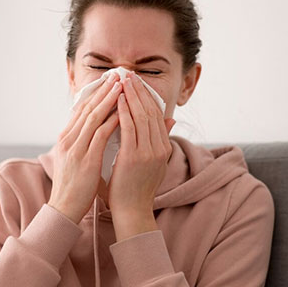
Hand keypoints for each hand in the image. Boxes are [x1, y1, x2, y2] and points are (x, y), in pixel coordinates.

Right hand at [47, 72, 122, 223]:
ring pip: (93, 116)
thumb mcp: (75, 160)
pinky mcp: (85, 159)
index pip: (81, 110)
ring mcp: (75, 148)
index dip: (95, 94)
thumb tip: (93, 132)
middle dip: (103, 90)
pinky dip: (111, 121)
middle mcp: (68, 140)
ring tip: (122, 86)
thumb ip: (83, 144)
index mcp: (65, 139)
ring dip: (109, 99)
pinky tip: (123, 112)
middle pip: (87, 108)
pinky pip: (100, 134)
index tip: (108, 82)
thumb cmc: (73, 187)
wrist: (64, 208)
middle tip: (117, 76)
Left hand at [107, 71, 175, 230]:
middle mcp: (159, 148)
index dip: (146, 96)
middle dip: (139, 91)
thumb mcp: (153, 162)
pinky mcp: (134, 157)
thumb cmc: (136, 188)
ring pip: (141, 116)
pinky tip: (117, 100)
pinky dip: (124, 111)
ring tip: (122, 80)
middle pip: (150, 111)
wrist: (132, 211)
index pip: (156, 115)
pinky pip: (129, 128)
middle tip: (128, 74)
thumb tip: (170, 120)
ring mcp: (148, 152)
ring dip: (131, 96)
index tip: (136, 82)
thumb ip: (159, 140)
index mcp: (163, 148)